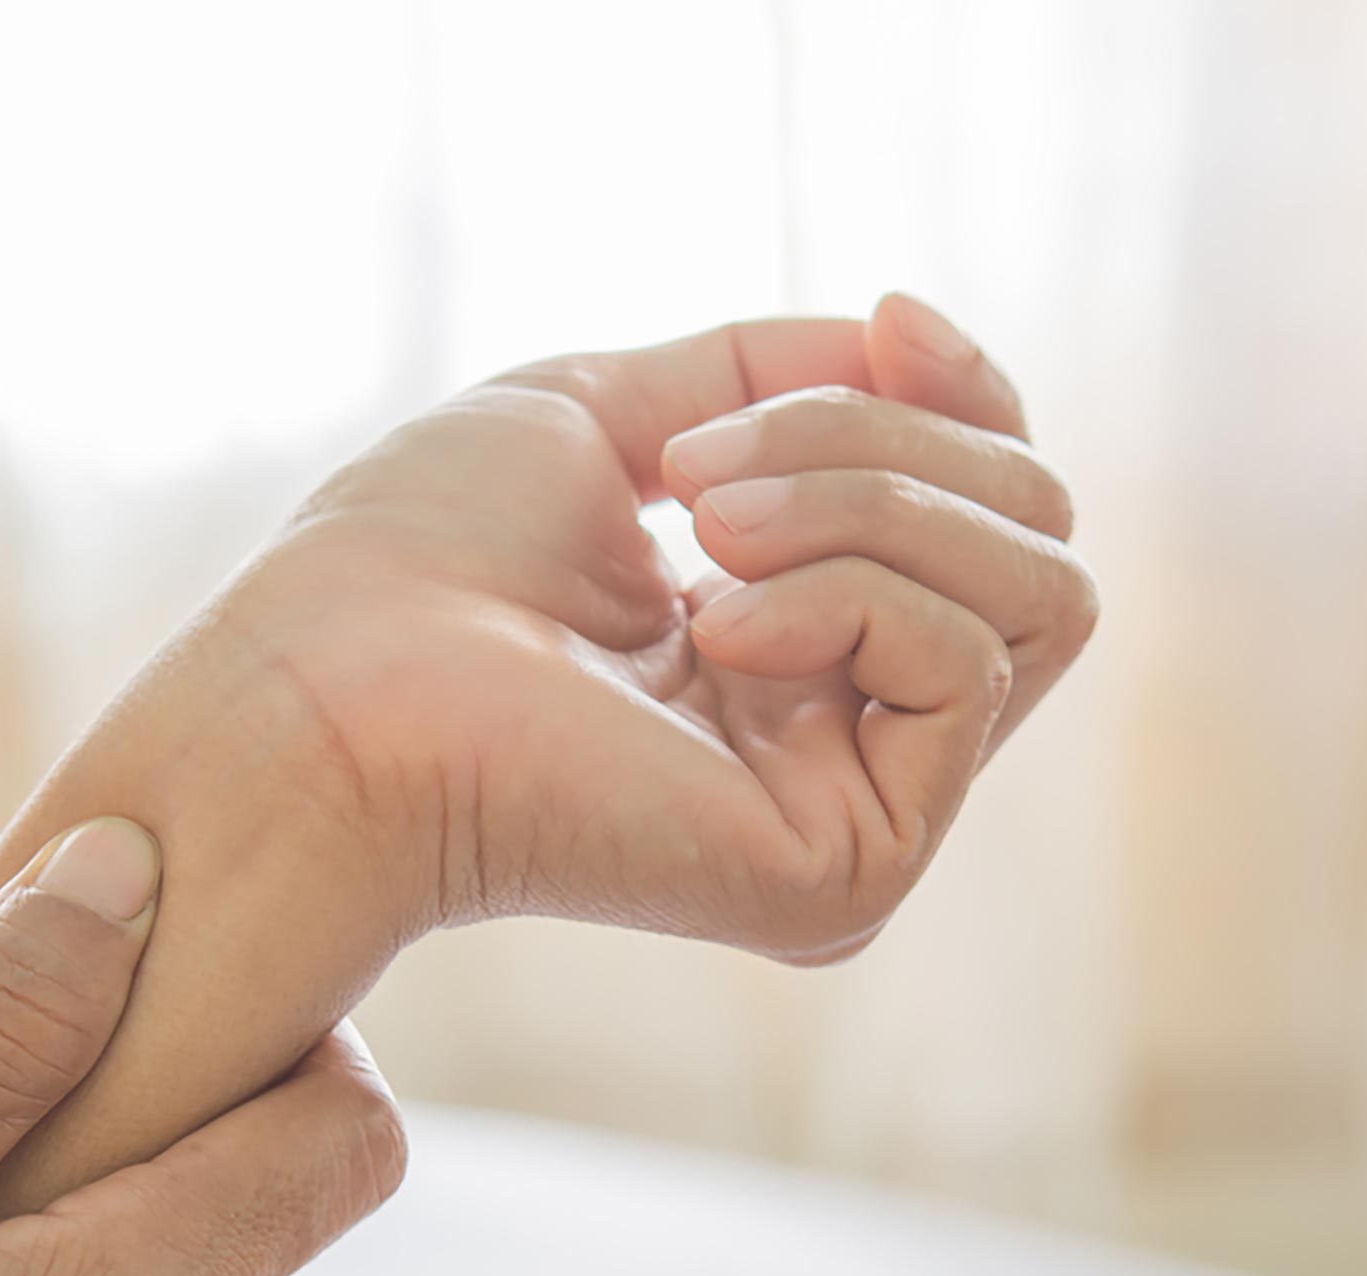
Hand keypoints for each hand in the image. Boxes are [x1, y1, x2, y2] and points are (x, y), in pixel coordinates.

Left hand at [221, 291, 1095, 960]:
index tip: (891, 317)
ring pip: (1027, 592)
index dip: (969, 396)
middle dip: (892, 440)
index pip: (991, 515)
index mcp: (798, 652)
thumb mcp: (616, 410)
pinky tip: (707, 627)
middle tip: (705, 471)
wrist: (331, 686)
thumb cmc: (424, 559)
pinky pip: (960, 662)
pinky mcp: (855, 867)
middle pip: (1034, 537)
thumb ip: (776, 378)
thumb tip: (908, 336)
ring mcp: (862, 812)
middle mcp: (849, 740)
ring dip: (862, 499)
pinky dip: (844, 592)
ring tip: (698, 530)